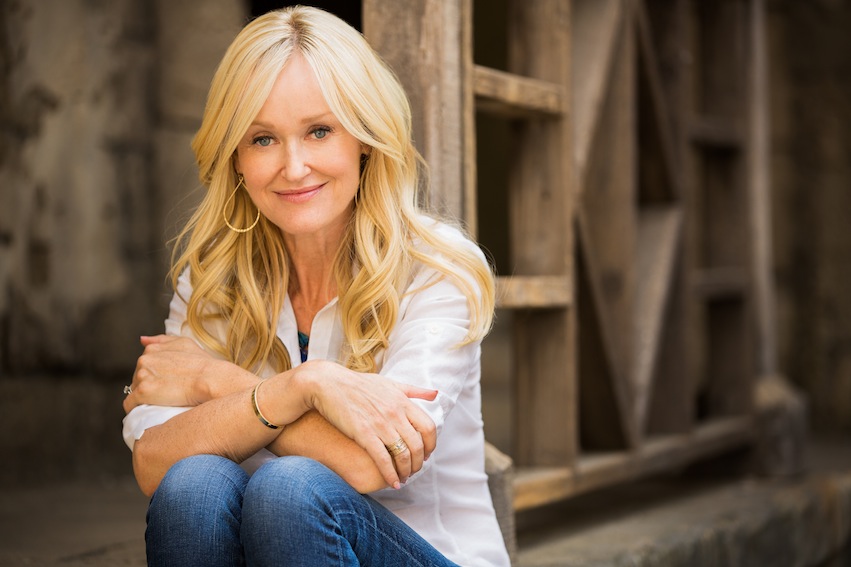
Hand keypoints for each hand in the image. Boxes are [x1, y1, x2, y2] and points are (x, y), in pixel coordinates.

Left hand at [122, 335, 231, 413]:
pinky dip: (137, 409)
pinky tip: (149, 410)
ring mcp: (142, 377)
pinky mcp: (142, 393)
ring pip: (134, 391)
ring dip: (144, 397)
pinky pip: (130, 405)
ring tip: (162, 401)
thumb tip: (142, 340)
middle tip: (167, 391)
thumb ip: (162, 340)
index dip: (155, 375)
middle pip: (137, 378)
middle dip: (149, 385)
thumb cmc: (201, 362)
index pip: (143, 366)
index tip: (167, 381)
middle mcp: (143, 361)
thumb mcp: (184, 343)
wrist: (210, 379)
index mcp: (151, 350)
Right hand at [296, 360, 437, 488]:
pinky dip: (390, 474)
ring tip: (403, 479)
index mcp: (403, 401)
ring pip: (403, 455)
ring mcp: (380, 424)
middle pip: (417, 445)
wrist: (328, 383)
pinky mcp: (364, 434)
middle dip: (418, 463)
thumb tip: (436, 394)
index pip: (428, 427)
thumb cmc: (358, 384)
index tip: (425, 454)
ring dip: (406, 472)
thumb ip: (414, 390)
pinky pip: (383, 460)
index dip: (430, 445)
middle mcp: (395, 413)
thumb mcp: (390, 383)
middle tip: (414, 471)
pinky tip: (392, 483)